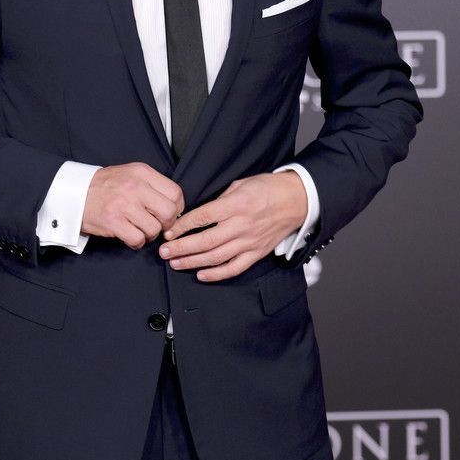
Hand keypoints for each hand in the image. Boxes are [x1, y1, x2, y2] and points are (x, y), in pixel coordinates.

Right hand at [82, 163, 183, 249]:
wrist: (74, 192)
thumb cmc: (105, 186)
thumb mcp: (130, 174)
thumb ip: (151, 185)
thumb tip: (174, 205)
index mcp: (142, 172)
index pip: (175, 192)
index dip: (177, 208)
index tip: (170, 214)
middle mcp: (135, 186)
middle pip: (169, 212)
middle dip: (166, 224)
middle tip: (157, 225)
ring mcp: (124, 204)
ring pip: (154, 228)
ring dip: (149, 234)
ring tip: (139, 229)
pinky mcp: (113, 221)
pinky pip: (137, 239)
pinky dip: (136, 242)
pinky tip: (129, 235)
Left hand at [158, 171, 306, 281]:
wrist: (296, 200)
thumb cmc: (267, 188)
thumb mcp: (240, 184)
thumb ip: (220, 199)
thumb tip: (198, 213)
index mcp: (236, 205)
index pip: (203, 217)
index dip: (183, 226)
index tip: (168, 231)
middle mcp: (242, 225)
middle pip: (206, 240)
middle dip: (181, 248)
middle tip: (164, 251)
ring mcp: (249, 242)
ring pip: (217, 257)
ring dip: (193, 262)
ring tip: (175, 263)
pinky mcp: (257, 253)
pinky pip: (234, 268)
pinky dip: (217, 274)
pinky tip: (201, 275)